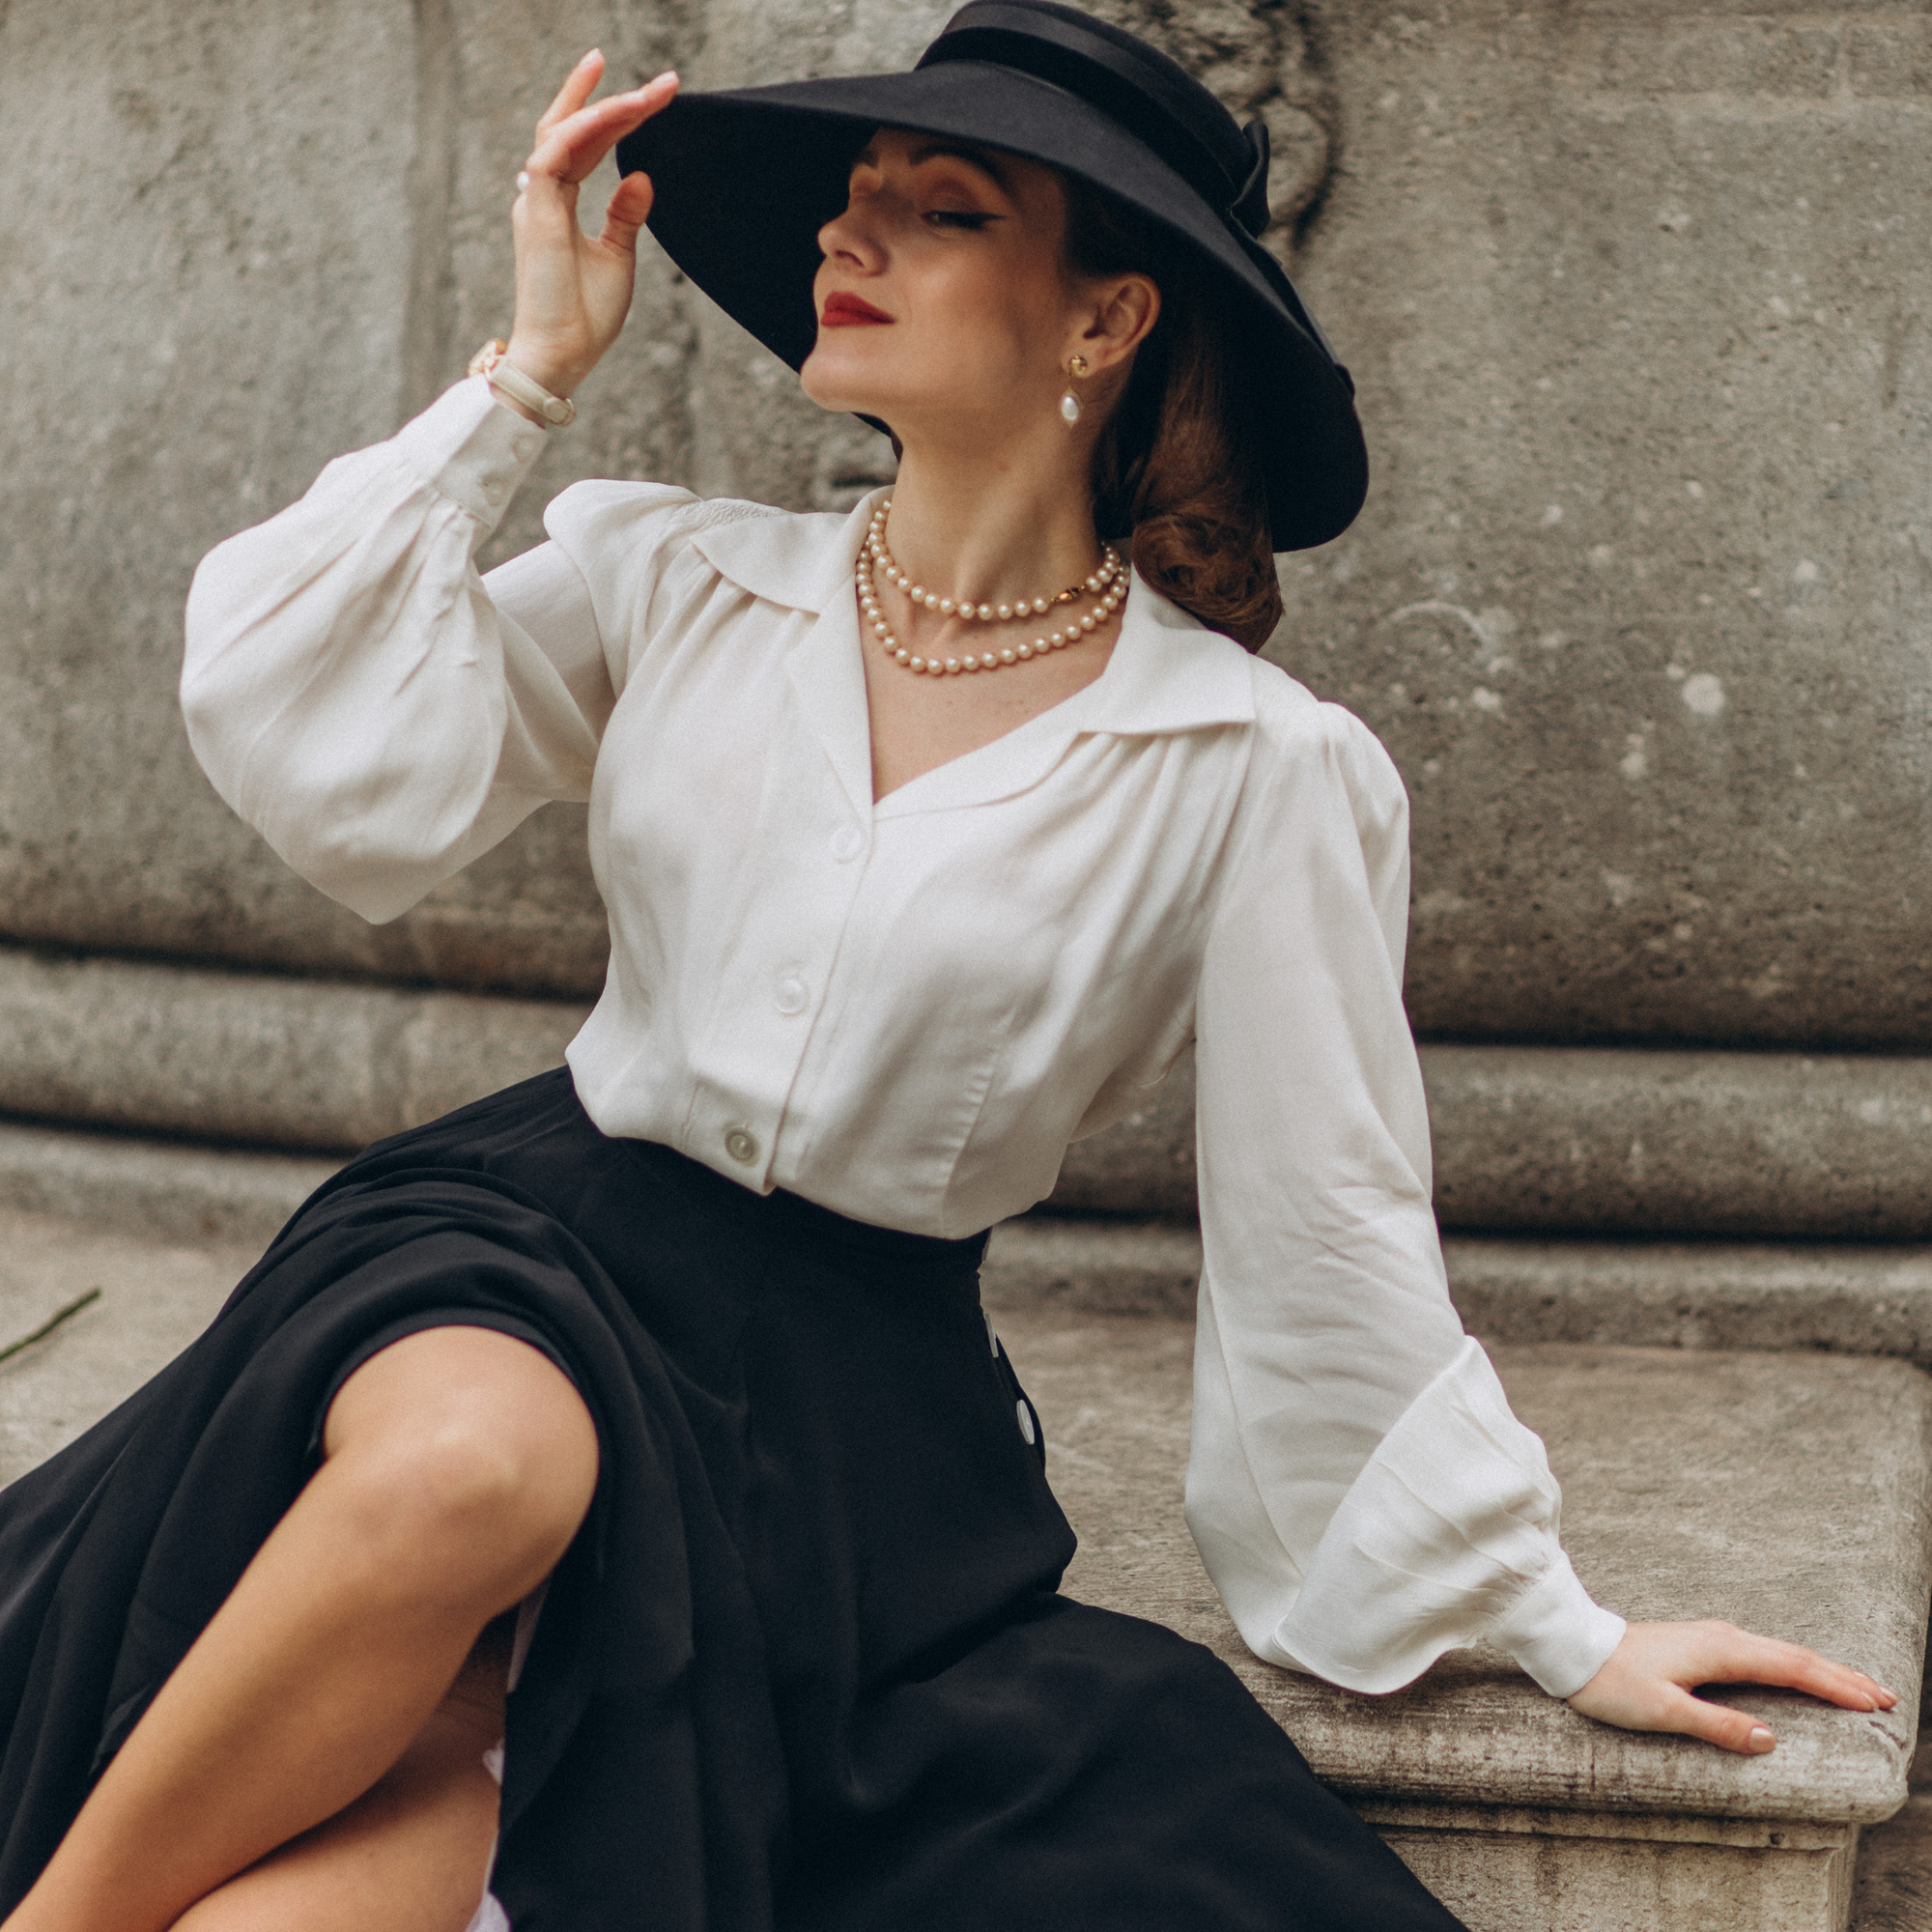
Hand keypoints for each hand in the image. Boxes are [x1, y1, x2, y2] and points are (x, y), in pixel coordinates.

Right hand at [502, 52, 679, 404]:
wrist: (562, 356)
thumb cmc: (585, 317)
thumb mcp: (618, 258)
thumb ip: (625, 216)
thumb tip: (641, 176)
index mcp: (557, 202)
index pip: (585, 144)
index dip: (616, 117)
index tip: (654, 96)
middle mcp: (541, 194)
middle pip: (573, 128)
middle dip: (614, 98)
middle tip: (663, 83)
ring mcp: (535, 200)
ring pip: (565, 132)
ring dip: (605, 107)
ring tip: (647, 94)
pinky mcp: (535, 212)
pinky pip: (555, 154)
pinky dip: (583, 130)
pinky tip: (616, 114)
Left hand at [1567, 1619, 1897, 1753]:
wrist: (1572, 1648)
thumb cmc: (1612, 1682)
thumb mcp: (1662, 1710)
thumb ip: (1717, 1725)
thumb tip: (1770, 1739)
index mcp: (1721, 1650)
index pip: (1793, 1668)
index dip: (1837, 1685)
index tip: (1875, 1701)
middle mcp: (1723, 1637)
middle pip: (1795, 1656)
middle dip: (1842, 1675)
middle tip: (1886, 1696)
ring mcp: (1713, 1638)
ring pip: (1781, 1652)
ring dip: (1822, 1669)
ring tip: (1857, 1686)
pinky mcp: (1703, 1645)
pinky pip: (1763, 1654)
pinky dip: (1794, 1665)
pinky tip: (1801, 1674)